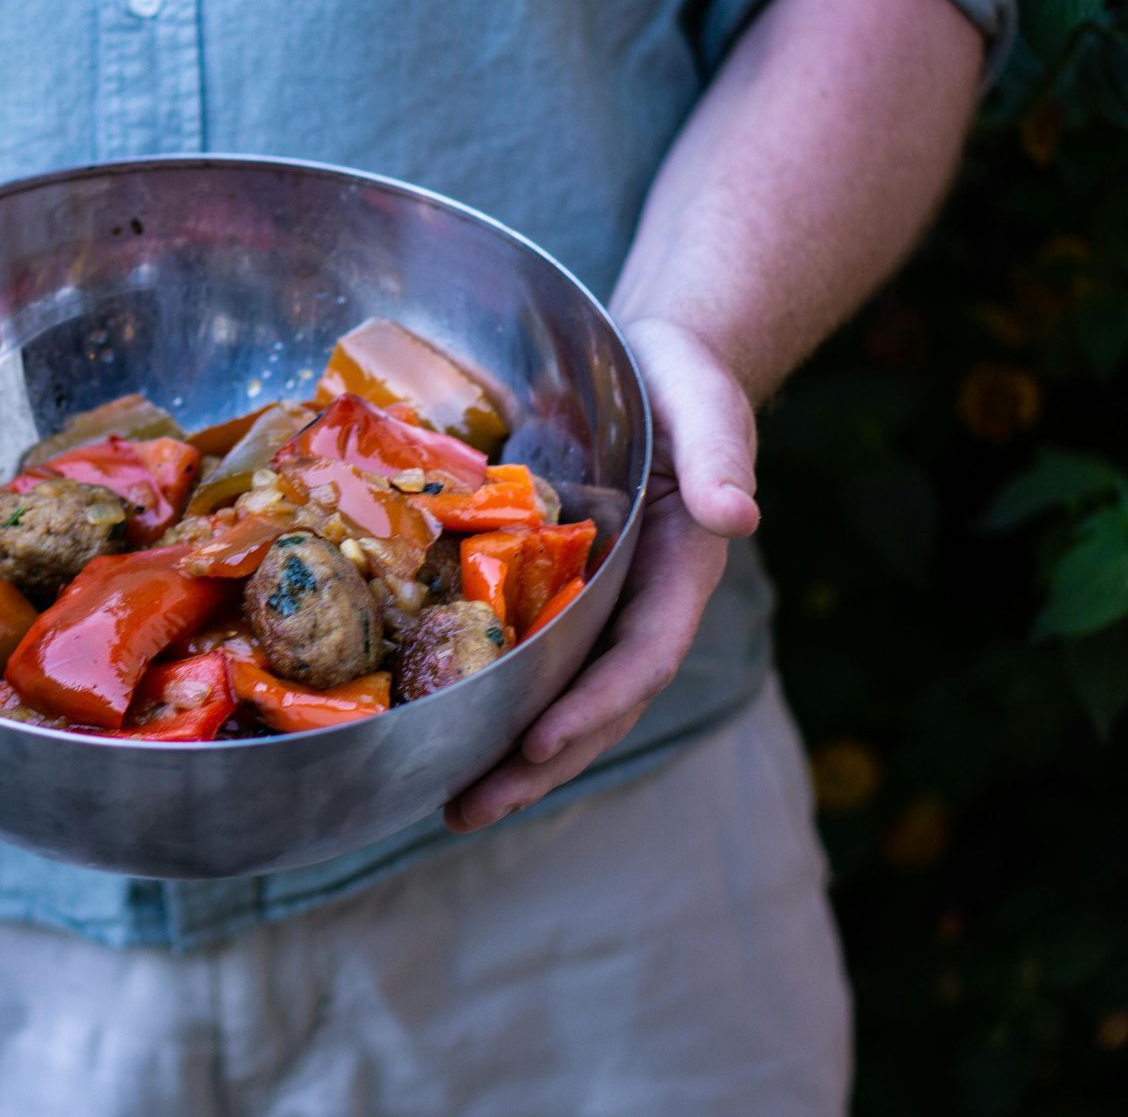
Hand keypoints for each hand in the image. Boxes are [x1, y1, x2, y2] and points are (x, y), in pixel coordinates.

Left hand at [444, 317, 761, 830]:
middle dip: (536, 766)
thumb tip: (739, 518)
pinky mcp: (554, 591)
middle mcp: (638, 606)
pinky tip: (438, 731)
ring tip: (448, 806)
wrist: (654, 366)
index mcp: (681, 574)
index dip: (596, 707)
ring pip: (558, 698)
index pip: (642, 657)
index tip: (541, 744)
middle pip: (595, 706)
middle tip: (466, 812)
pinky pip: (524, 657)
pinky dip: (489, 700)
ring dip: (508, 757)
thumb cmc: (685, 380)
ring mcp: (597, 607)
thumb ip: (724, 455)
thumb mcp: (707, 403)